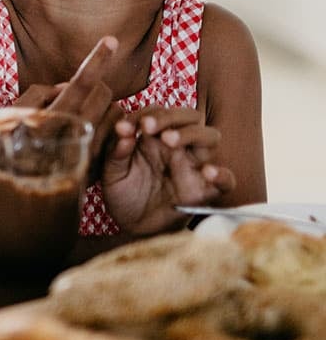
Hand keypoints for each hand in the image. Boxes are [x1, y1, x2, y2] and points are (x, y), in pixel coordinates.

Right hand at [16, 36, 122, 177]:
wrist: (10, 202)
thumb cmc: (3, 153)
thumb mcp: (10, 118)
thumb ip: (38, 96)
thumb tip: (64, 87)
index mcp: (50, 121)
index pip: (81, 84)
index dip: (96, 59)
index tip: (111, 40)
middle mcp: (73, 138)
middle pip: (104, 95)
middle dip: (98, 84)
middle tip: (79, 90)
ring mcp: (88, 156)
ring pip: (115, 115)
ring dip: (103, 106)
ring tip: (81, 113)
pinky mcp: (96, 170)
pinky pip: (114, 136)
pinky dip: (105, 125)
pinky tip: (87, 132)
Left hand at [101, 107, 235, 234]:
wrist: (132, 227)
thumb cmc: (124, 193)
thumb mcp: (112, 171)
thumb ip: (116, 151)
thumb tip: (122, 130)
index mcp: (154, 137)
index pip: (159, 112)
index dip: (143, 114)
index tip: (125, 128)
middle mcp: (178, 147)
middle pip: (190, 117)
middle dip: (170, 116)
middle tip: (148, 127)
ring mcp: (193, 167)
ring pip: (210, 137)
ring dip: (192, 134)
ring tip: (169, 140)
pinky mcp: (204, 192)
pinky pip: (226, 180)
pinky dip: (221, 174)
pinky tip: (206, 172)